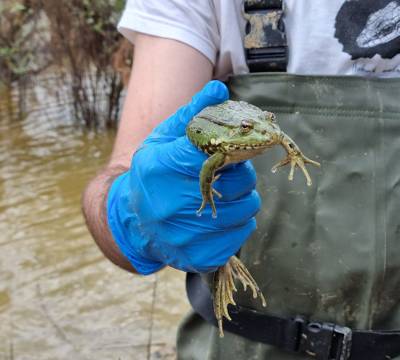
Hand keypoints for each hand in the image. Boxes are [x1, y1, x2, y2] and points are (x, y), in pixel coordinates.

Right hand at [106, 81, 260, 273]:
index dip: (232, 147)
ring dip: (244, 197)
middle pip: (239, 181)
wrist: (135, 222)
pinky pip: (242, 232)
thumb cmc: (153, 175)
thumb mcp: (162, 140)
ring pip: (247, 208)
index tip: (234, 147)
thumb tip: (218, 88)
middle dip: (242, 172)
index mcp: (160, 168)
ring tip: (227, 193)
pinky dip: (240, 221)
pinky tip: (223, 215)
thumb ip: (191, 115)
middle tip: (230, 171)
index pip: (215, 148)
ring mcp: (185, 235)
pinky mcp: (200, 256)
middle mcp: (171, 204)